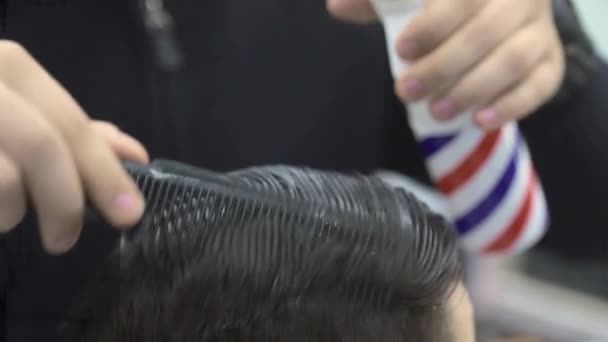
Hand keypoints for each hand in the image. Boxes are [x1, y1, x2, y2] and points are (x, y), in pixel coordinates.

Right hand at [0, 40, 147, 253]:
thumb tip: (132, 155)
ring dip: (12, 213)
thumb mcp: (24, 113)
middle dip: (66, 203)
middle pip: (42, 147)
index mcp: (10, 67)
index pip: (70, 125)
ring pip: (4, 179)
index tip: (130, 213)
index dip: (105, 172)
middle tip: (65, 239)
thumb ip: (72, 131)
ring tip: (5, 215)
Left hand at [327, 0, 565, 129]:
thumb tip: (336, 7)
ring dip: (473, 88)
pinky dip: (512, 105)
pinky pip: (541, 86)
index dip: (433, 24)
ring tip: (439, 112)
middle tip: (406, 91)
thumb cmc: (452, 8)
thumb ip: (380, 2)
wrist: (507, 11)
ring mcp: (540, 31)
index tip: (401, 50)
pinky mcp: (552, 63)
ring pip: (514, 59)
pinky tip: (480, 121)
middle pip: (486, 31)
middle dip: (443, 66)